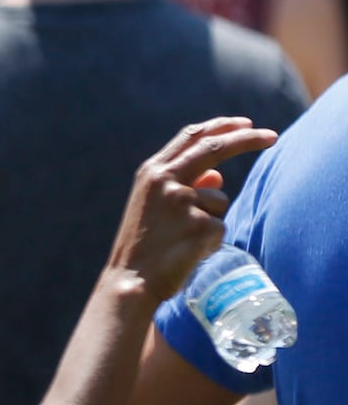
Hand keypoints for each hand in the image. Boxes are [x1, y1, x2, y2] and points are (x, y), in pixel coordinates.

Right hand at [107, 117, 276, 301]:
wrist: (131, 280)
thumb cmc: (144, 244)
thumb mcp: (156, 207)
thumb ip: (184, 185)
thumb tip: (217, 175)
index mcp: (152, 172)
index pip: (191, 138)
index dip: (221, 127)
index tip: (246, 123)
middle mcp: (165, 180)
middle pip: (215, 149)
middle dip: (248, 139)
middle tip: (273, 137)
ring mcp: (183, 202)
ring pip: (219, 200)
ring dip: (212, 219)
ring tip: (183, 240)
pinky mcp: (199, 226)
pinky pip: (221, 228)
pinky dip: (210, 241)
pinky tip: (188, 252)